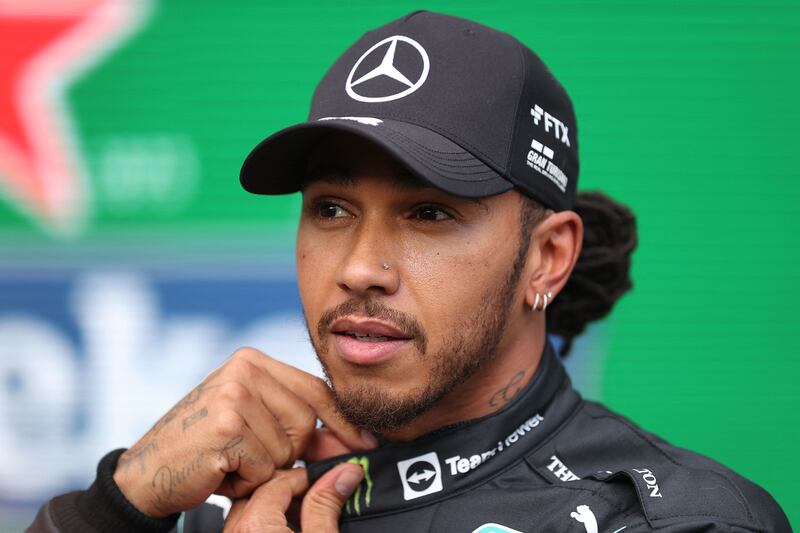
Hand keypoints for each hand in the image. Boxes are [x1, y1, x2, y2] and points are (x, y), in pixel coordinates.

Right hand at [112, 348, 376, 516]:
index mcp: (252, 361)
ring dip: (264, 469)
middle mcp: (244, 370)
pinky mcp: (227, 426)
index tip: (367, 442)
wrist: (146, 473)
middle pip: (307, 420)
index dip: (342, 420)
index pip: (314, 388)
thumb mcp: (252, 426)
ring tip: (230, 462)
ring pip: (288, 448)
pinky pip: (266, 467)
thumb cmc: (203, 448)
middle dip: (289, 451)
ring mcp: (234, 395)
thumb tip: (352, 442)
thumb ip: (298, 427)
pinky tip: (220, 471)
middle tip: (248, 456)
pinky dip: (246, 481)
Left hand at [223, 464, 363, 532]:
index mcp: (256, 526)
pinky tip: (293, 528)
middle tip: (325, 490)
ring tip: (311, 511)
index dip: (312, 476)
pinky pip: (248, 527)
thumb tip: (343, 474)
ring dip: (283, 504)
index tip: (333, 478)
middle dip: (296, 487)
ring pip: (255, 508)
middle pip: (266, 490)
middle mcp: (236, 532)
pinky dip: (270, 521)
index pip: (283, 479)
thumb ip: (327, 508)